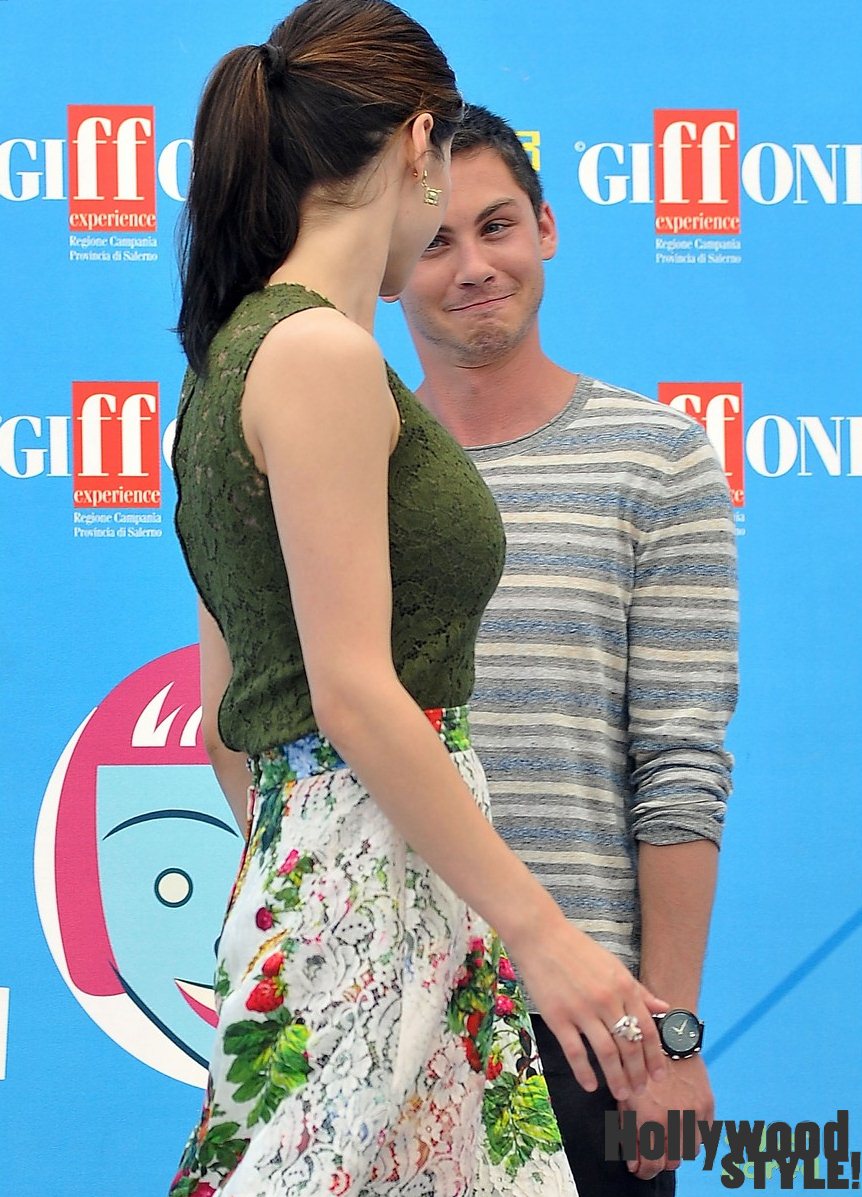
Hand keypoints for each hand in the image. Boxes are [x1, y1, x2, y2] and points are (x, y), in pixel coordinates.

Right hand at [510, 917, 668, 1102]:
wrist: (541, 937)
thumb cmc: (578, 950)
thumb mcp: (614, 965)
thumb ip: (638, 990)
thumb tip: (664, 1009)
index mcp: (624, 987)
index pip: (647, 1029)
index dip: (655, 1056)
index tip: (659, 1076)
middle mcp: (607, 1000)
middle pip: (629, 1045)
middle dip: (638, 1072)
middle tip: (640, 1091)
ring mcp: (582, 1010)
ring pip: (607, 1053)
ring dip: (617, 1077)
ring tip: (623, 1093)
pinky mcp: (557, 1017)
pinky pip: (575, 1052)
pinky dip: (584, 1072)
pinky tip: (591, 1086)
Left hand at [618, 1053, 713, 1178]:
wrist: (667, 1036)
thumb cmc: (639, 1065)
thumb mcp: (625, 1097)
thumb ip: (628, 1132)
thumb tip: (633, 1162)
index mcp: (649, 1121)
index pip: (650, 1165)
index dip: (643, 1171)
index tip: (638, 1169)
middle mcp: (673, 1121)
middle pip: (670, 1163)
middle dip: (658, 1161)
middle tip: (650, 1154)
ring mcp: (693, 1114)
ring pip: (688, 1153)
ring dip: (676, 1151)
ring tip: (666, 1139)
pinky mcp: (707, 1106)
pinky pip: (704, 1136)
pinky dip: (693, 1137)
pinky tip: (681, 1128)